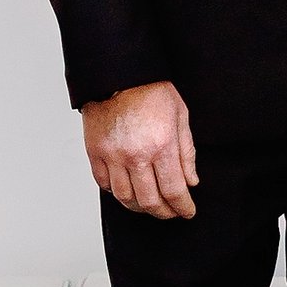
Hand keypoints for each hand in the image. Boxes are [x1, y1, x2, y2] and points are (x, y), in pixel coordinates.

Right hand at [82, 81, 197, 218]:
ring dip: (139, 207)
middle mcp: (136, 155)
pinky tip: (127, 190)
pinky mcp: (95, 152)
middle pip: (149, 201)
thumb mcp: (180, 116)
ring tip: (149, 205)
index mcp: (161, 145)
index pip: (174, 190)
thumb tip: (191, 181)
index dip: (182, 207)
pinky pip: (104, 184)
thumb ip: (186, 152)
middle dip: (164, 213)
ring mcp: (113, 155)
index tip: (187, 211)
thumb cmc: (151, 90)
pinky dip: (116, 192)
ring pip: (125, 197)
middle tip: (171, 213)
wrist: (118, 73)